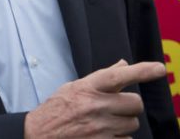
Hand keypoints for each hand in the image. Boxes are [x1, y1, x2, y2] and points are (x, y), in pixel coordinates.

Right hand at [24, 60, 165, 137]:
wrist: (38, 135)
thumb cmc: (55, 111)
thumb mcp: (73, 88)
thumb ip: (100, 78)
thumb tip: (123, 65)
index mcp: (86, 88)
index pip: (118, 76)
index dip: (141, 71)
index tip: (158, 68)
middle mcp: (94, 106)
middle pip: (134, 103)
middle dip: (128, 106)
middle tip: (115, 108)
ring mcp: (100, 127)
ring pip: (133, 123)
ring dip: (124, 123)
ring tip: (105, 123)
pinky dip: (119, 138)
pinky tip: (104, 135)